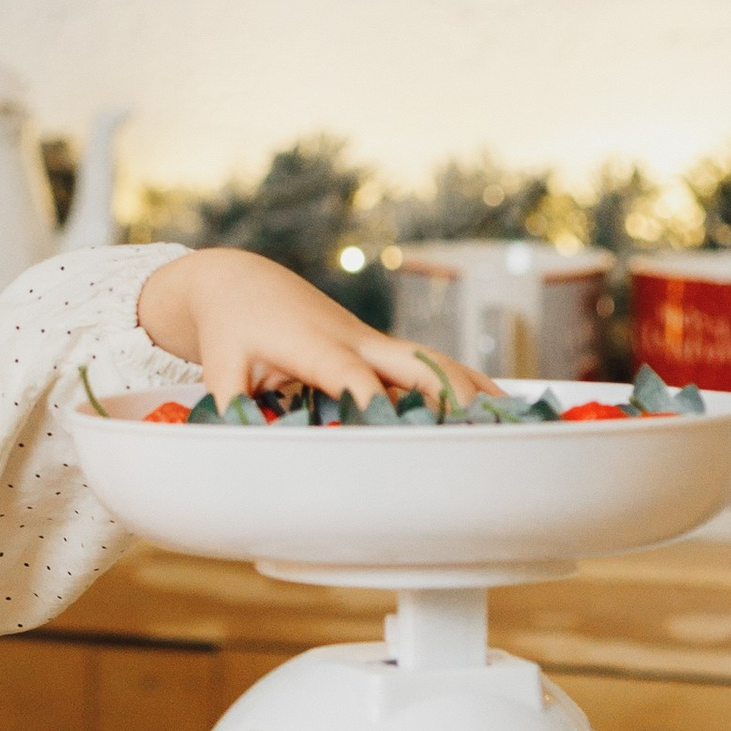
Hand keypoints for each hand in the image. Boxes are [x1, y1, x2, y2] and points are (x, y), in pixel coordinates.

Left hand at [135, 248, 499, 411]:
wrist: (242, 281)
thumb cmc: (231, 326)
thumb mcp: (220, 366)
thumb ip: (229, 405)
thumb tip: (236, 449)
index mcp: (312, 343)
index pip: (349, 373)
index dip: (370, 397)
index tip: (392, 425)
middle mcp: (351, 339)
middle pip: (412, 361)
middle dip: (447, 391)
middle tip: (479, 427)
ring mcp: (370, 341)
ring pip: (430, 359)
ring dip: (470, 386)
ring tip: (510, 417)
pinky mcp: (377, 346)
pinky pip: (426, 362)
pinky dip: (462, 381)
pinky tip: (495, 403)